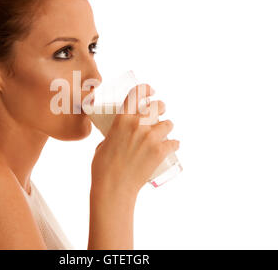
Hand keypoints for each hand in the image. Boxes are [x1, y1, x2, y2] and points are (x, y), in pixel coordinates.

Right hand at [90, 83, 179, 197]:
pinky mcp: (161, 151)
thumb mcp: (104, 143)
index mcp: (122, 119)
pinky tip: (172, 146)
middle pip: (158, 106)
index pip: (137, 94)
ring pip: (169, 123)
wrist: (113, 187)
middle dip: (160, 108)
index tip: (151, 91)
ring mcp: (151, 138)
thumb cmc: (103, 167)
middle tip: (159, 113)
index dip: (146, 89)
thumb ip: (114, 134)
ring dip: (167, 127)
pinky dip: (173, 144)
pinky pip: (174, 142)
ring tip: (164, 133)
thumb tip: (119, 135)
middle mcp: (138, 124)